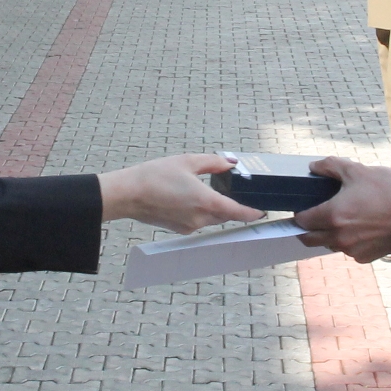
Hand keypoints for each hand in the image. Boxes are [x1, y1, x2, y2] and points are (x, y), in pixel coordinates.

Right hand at [98, 154, 263, 232]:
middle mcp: (200, 218)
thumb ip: (213, 163)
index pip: (238, 212)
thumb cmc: (154, 176)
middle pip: (226, 215)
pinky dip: (200, 212)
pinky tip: (188, 198)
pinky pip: (198, 221)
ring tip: (205, 191)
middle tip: (234, 193)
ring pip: (212, 218)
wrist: (128, 194)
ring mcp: (190, 226)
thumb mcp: (187, 161)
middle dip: (232, 206)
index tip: (262, 210)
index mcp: (205, 201)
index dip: (253, 212)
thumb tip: (230, 164)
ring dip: (215, 208)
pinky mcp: (180, 229)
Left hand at [293, 157, 390, 262]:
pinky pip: (347, 250)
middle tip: (314, 216)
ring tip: (343, 218)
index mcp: (333, 215)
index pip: (302, 220)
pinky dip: (348, 241)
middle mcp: (339, 237)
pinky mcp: (364, 257)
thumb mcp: (359, 171)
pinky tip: (360, 227)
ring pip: (329, 244)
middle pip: (308, 239)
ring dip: (328, 234)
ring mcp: (351, 250)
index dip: (301, 212)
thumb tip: (314, 167)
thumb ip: (331, 167)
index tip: (305, 207)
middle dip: (307, 228)